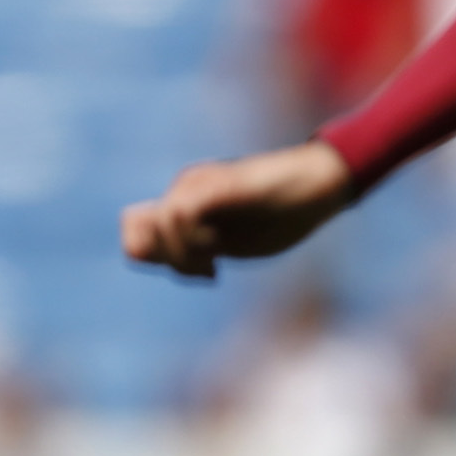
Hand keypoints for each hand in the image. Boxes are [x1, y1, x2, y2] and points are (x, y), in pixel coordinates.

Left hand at [122, 138, 357, 279]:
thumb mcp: (235, 238)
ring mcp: (203, 184)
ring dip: (180, 255)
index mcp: (185, 200)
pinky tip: (214, 263)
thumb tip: (152, 256)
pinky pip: (183, 212)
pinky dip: (189, 242)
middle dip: (162, 258)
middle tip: (203, 271)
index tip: (193, 272)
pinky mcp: (224, 185)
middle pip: (135, 228)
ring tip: (211, 268)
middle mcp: (186, 188)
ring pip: (162, 222)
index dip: (146, 254)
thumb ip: (197, 247)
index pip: (134, 227)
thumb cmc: (282, 212)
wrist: (322, 182)